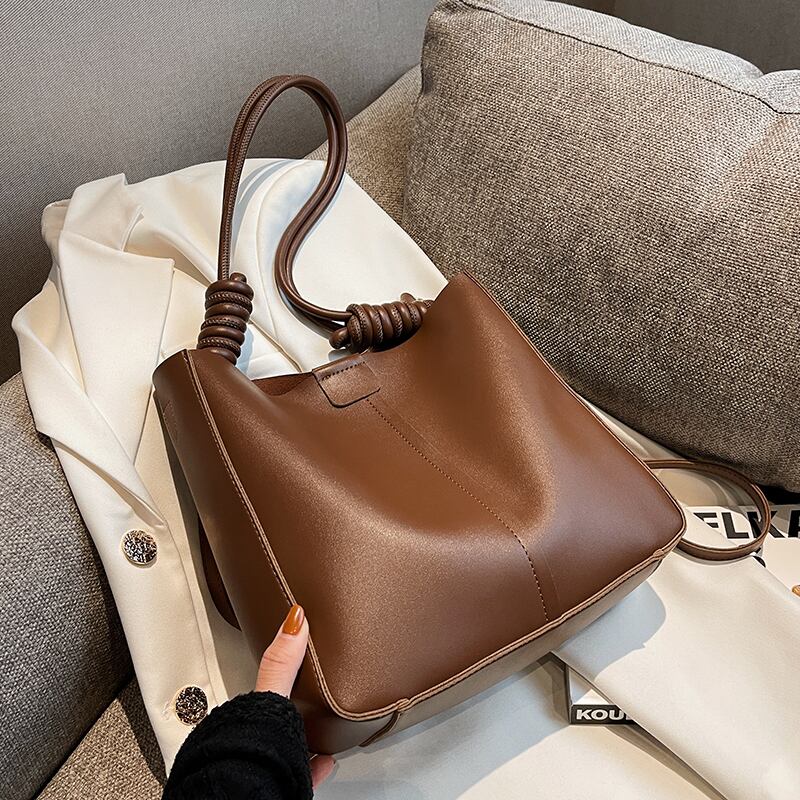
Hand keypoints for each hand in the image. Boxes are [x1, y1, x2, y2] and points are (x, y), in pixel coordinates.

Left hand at [256, 604, 335, 788]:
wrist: (251, 796)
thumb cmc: (252, 752)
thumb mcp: (272, 697)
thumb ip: (281, 662)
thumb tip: (294, 622)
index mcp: (250, 712)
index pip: (263, 683)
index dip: (277, 668)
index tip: (292, 652)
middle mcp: (255, 736)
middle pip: (275, 713)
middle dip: (293, 702)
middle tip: (308, 689)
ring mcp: (270, 759)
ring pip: (288, 740)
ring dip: (304, 731)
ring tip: (319, 722)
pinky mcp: (286, 781)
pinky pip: (305, 769)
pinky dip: (316, 762)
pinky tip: (325, 759)